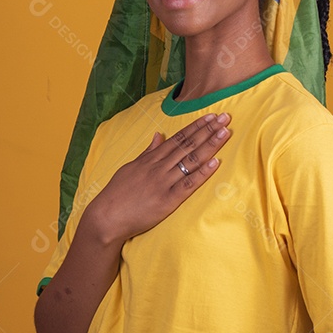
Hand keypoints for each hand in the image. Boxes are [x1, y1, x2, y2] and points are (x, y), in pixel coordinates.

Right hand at [82, 112, 231, 244]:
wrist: (106, 216)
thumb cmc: (117, 193)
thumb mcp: (131, 167)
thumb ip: (147, 151)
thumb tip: (158, 134)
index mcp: (151, 159)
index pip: (178, 138)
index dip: (196, 126)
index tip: (211, 116)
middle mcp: (159, 167)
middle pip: (188, 145)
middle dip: (208, 130)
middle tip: (225, 117)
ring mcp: (163, 182)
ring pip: (190, 160)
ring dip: (209, 145)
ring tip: (225, 132)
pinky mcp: (167, 200)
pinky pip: (188, 184)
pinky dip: (202, 173)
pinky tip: (215, 162)